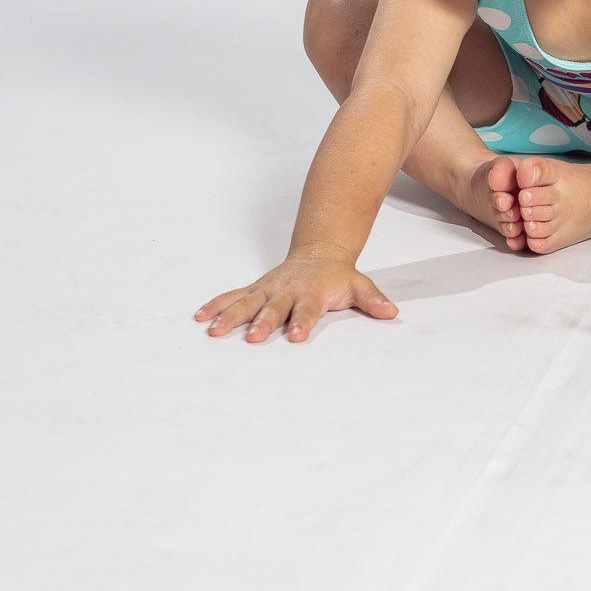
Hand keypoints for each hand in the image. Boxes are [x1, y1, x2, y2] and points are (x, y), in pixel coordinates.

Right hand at [194, 250, 397, 343]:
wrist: (319, 252)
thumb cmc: (337, 276)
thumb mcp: (359, 285)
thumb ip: (372, 300)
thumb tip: (391, 312)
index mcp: (313, 293)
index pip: (308, 310)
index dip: (303, 322)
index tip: (296, 336)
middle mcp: (287, 291)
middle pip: (274, 308)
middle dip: (263, 322)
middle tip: (252, 338)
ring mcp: (268, 289)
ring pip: (247, 302)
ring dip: (230, 316)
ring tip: (213, 331)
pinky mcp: (255, 289)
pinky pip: (232, 296)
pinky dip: (216, 305)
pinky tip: (199, 316)